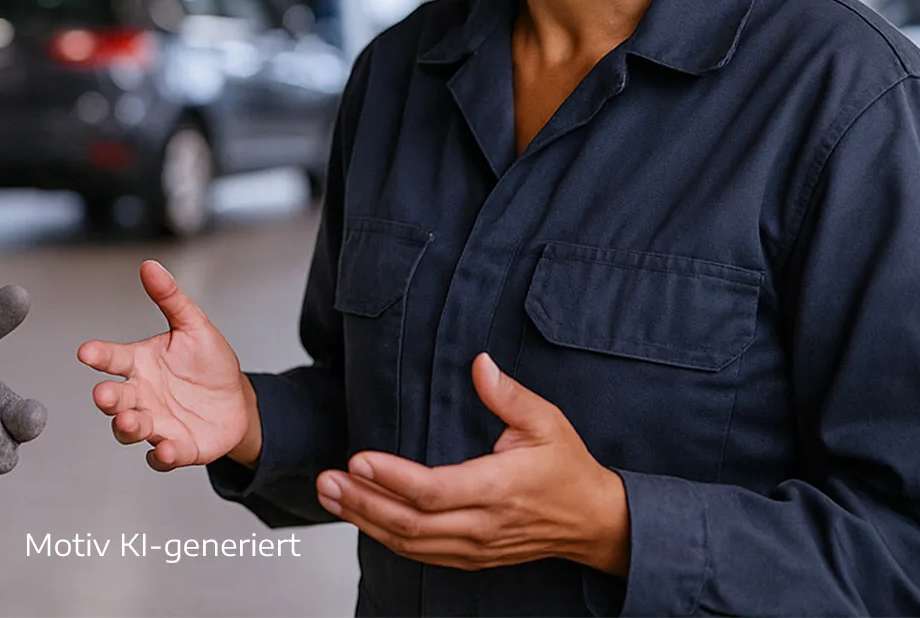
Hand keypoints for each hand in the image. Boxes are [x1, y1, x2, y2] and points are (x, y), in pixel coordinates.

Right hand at [78, 259, 257, 471]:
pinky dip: (162, 456)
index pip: (113, 358)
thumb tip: (149, 265)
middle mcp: (141, 395)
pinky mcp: (177, 448)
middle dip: (108, 398)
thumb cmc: (208, 362)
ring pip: (131, 429)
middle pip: (115, 398)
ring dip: (127, 427)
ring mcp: (156, 424)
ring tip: (129, 421)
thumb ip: (170, 298)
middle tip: (104, 395)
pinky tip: (166, 450)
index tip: (85, 352)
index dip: (98, 355)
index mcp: (140, 364)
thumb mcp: (194, 325)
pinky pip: (163, 457)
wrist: (237, 401)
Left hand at [314, 354, 630, 575]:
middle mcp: (484, 524)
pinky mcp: (472, 557)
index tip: (358, 459)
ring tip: (330, 496)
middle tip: (325, 480)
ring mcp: (477, 547)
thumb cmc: (568, 469)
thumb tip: (479, 363)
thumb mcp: (547, 421)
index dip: (392, 478)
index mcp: (499, 488)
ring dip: (366, 520)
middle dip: (363, 502)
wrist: (594, 522)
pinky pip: (422, 554)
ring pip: (411, 543)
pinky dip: (387, 538)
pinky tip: (362, 517)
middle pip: (412, 523)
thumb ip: (509, 395)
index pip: (435, 490)